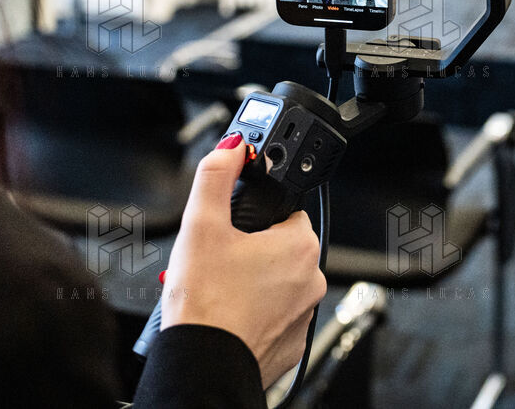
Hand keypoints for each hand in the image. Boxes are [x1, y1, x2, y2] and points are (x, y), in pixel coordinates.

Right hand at [161, 139, 326, 389]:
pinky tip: (228, 313)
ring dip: (253, 282)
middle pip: (280, 247)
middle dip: (251, 250)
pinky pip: (275, 316)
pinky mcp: (292, 344)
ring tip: (219, 289)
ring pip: (277, 283)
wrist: (202, 366)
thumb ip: (217, 176)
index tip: (234, 228)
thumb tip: (231, 148)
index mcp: (300, 244)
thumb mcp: (201, 225)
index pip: (285, 212)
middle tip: (218, 260)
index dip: (255, 217)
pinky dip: (254, 313)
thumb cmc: (205, 303)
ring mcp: (305, 315)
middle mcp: (313, 280)